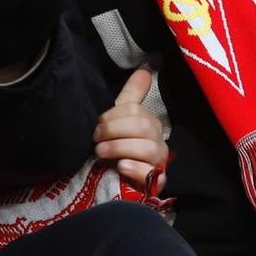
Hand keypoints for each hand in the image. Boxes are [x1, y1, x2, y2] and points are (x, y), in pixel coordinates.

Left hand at [93, 68, 167, 193]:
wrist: (111, 185)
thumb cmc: (116, 150)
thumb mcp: (118, 122)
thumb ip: (131, 96)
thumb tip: (144, 70)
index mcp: (149, 125)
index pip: (136, 111)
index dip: (113, 116)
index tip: (97, 125)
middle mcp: (158, 142)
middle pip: (144, 127)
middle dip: (115, 131)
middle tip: (96, 140)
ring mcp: (159, 164)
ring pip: (149, 148)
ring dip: (120, 148)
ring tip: (101, 153)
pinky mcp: (156, 184)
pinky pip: (152, 174)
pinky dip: (135, 169)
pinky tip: (120, 167)